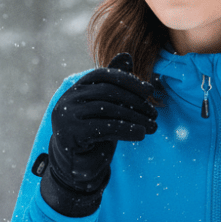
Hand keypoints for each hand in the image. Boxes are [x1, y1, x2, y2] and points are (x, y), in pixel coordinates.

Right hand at [37, 52, 156, 216]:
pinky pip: (104, 128)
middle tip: (154, 113)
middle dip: (135, 102)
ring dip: (135, 118)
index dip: (128, 80)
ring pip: (108, 110)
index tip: (149, 90)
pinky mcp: (70, 134)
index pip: (103, 76)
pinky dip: (127, 130)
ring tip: (153, 126)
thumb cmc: (92, 133)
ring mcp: (65, 116)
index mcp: (76, 89)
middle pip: (107, 93)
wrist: (74, 166)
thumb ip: (113, 84)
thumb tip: (126, 55)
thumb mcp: (105, 108)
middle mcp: (67, 100)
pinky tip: (141, 134)